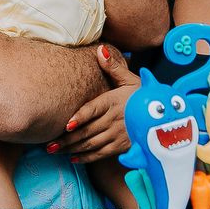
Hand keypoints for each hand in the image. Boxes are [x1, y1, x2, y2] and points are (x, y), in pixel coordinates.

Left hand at [50, 45, 138, 163]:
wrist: (161, 115)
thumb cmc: (141, 95)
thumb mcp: (129, 79)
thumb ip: (112, 67)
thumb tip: (100, 49)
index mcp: (113, 101)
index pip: (94, 110)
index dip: (80, 117)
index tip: (66, 124)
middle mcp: (114, 119)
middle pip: (87, 130)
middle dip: (66, 139)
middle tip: (48, 144)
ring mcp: (117, 134)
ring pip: (91, 144)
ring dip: (71, 149)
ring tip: (53, 150)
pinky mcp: (121, 146)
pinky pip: (101, 154)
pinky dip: (86, 158)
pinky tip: (72, 158)